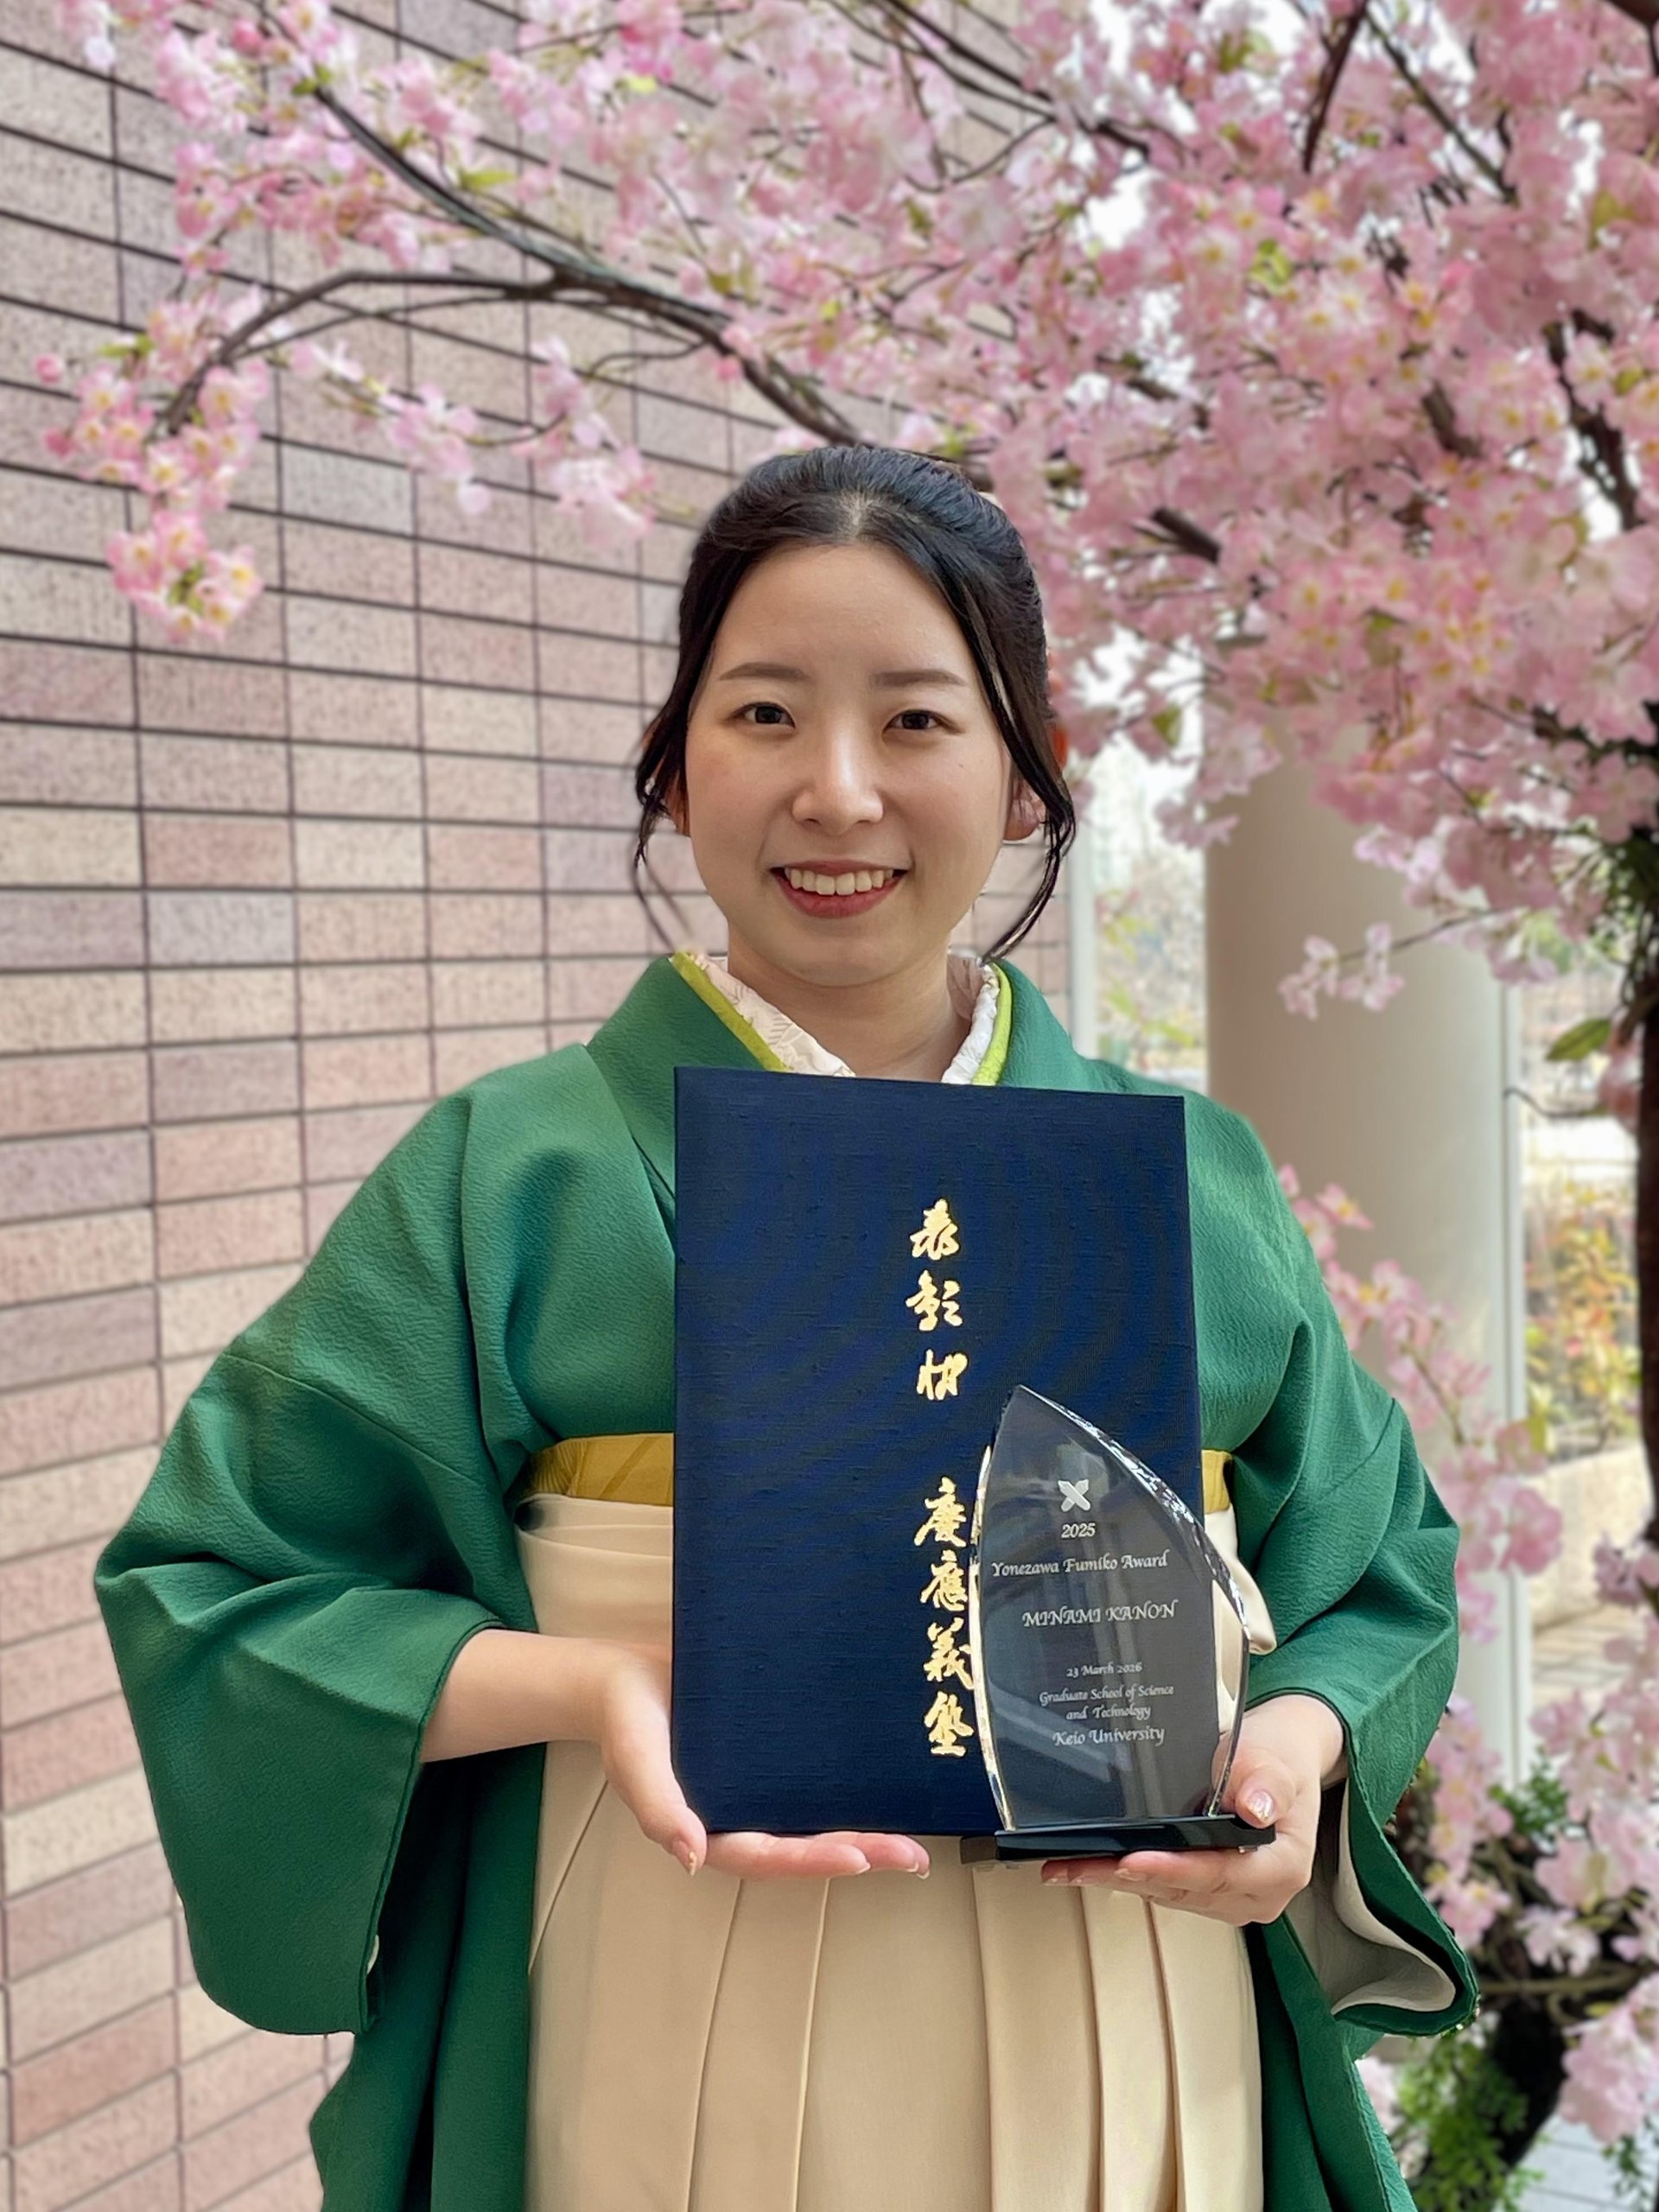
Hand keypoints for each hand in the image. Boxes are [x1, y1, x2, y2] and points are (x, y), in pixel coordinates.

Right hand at [589, 1642, 929, 1879]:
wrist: (624, 1675)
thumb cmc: (626, 1719)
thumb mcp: (636, 1760)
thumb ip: (659, 1808)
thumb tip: (692, 1858)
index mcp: (710, 1829)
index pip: (768, 1854)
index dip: (813, 1859)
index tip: (858, 1858)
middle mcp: (742, 1815)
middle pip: (804, 1844)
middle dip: (860, 1852)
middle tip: (912, 1855)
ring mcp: (757, 1788)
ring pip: (814, 1817)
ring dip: (863, 1829)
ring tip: (916, 1836)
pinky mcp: (770, 1755)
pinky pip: (810, 1779)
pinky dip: (845, 1787)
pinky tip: (886, 1781)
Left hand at [1039, 1693, 1343, 1925]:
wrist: (1283, 1757)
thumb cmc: (1280, 1756)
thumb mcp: (1275, 1757)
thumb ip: (1265, 1781)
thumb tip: (1254, 1807)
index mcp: (1280, 1868)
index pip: (1217, 1873)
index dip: (1171, 1868)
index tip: (1129, 1860)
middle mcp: (1256, 1893)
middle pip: (1183, 1889)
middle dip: (1127, 1876)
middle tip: (1075, 1865)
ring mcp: (1231, 1895)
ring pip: (1168, 1892)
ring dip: (1118, 1879)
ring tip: (1068, 1866)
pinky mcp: (1210, 1888)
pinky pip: (1166, 1886)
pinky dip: (1131, 1874)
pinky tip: (1094, 1864)